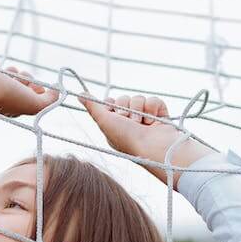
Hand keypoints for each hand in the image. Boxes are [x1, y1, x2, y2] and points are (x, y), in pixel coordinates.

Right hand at [0, 57, 57, 119]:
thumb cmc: (5, 96)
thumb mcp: (33, 104)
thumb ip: (48, 101)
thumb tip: (57, 92)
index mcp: (16, 106)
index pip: (33, 95)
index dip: (36, 88)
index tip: (35, 87)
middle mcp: (5, 97)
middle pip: (23, 81)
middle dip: (25, 77)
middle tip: (18, 80)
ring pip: (11, 72)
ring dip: (13, 70)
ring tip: (7, 72)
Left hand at [79, 92, 213, 183]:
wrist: (154, 146)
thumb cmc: (127, 138)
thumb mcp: (105, 122)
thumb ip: (93, 107)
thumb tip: (80, 94)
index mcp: (115, 126)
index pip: (110, 103)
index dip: (111, 104)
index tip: (113, 111)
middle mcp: (130, 122)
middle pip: (124, 98)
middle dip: (126, 107)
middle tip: (129, 122)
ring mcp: (146, 119)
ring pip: (139, 98)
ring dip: (139, 109)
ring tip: (142, 124)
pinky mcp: (160, 115)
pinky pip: (154, 100)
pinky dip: (154, 107)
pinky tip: (154, 121)